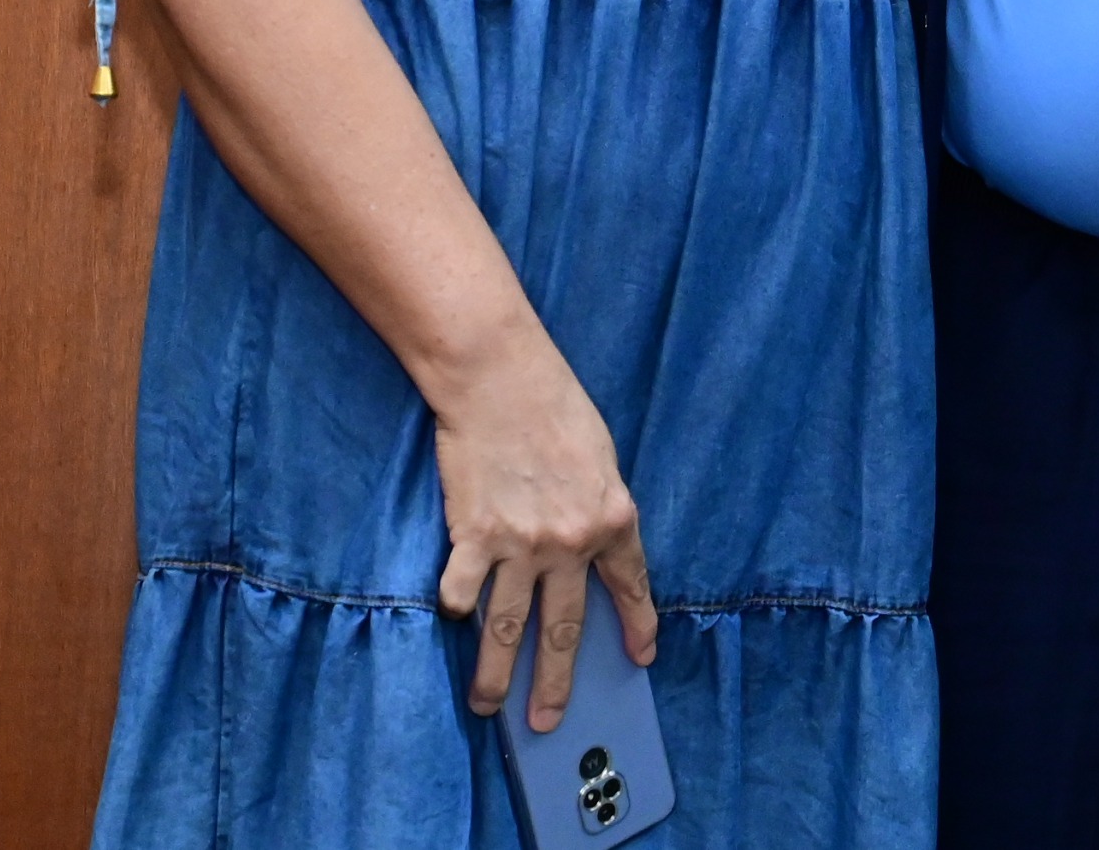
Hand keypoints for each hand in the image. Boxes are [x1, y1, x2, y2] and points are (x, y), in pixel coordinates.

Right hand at [432, 333, 655, 732]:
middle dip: (556, 681)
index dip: (639, 624)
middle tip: (549, 720)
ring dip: (497, 673)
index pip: (632, 586)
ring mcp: (522, 544)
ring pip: (507, 627)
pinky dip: (458, 608)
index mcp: (613, 519)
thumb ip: (598, 509)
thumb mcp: (600, 459)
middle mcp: (571, 542)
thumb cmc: (554, 407)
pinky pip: (464, 591)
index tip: (642, 657)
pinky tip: (456, 618)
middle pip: (563, 629)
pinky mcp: (475, 535)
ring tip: (489, 705)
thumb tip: (591, 552)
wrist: (501, 379)